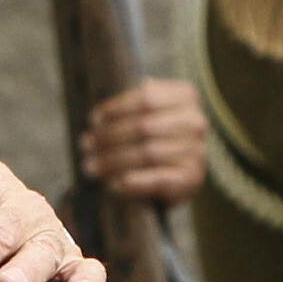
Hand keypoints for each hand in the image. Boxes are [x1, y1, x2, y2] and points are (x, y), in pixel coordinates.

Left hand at [79, 78, 207, 204]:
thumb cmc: (151, 137)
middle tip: (86, 146)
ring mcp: (196, 151)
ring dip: (112, 161)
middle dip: (108, 137)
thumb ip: (129, 105)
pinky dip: (131, 182)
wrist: (174, 175)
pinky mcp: (191, 178)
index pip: (146, 99)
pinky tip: (112, 184)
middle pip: (142, 127)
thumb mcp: (144, 112)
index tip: (93, 120)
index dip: (115, 109)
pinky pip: (157, 179)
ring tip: (91, 166)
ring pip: (146, 153)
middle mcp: (196, 122)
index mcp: (186, 97)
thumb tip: (99, 117)